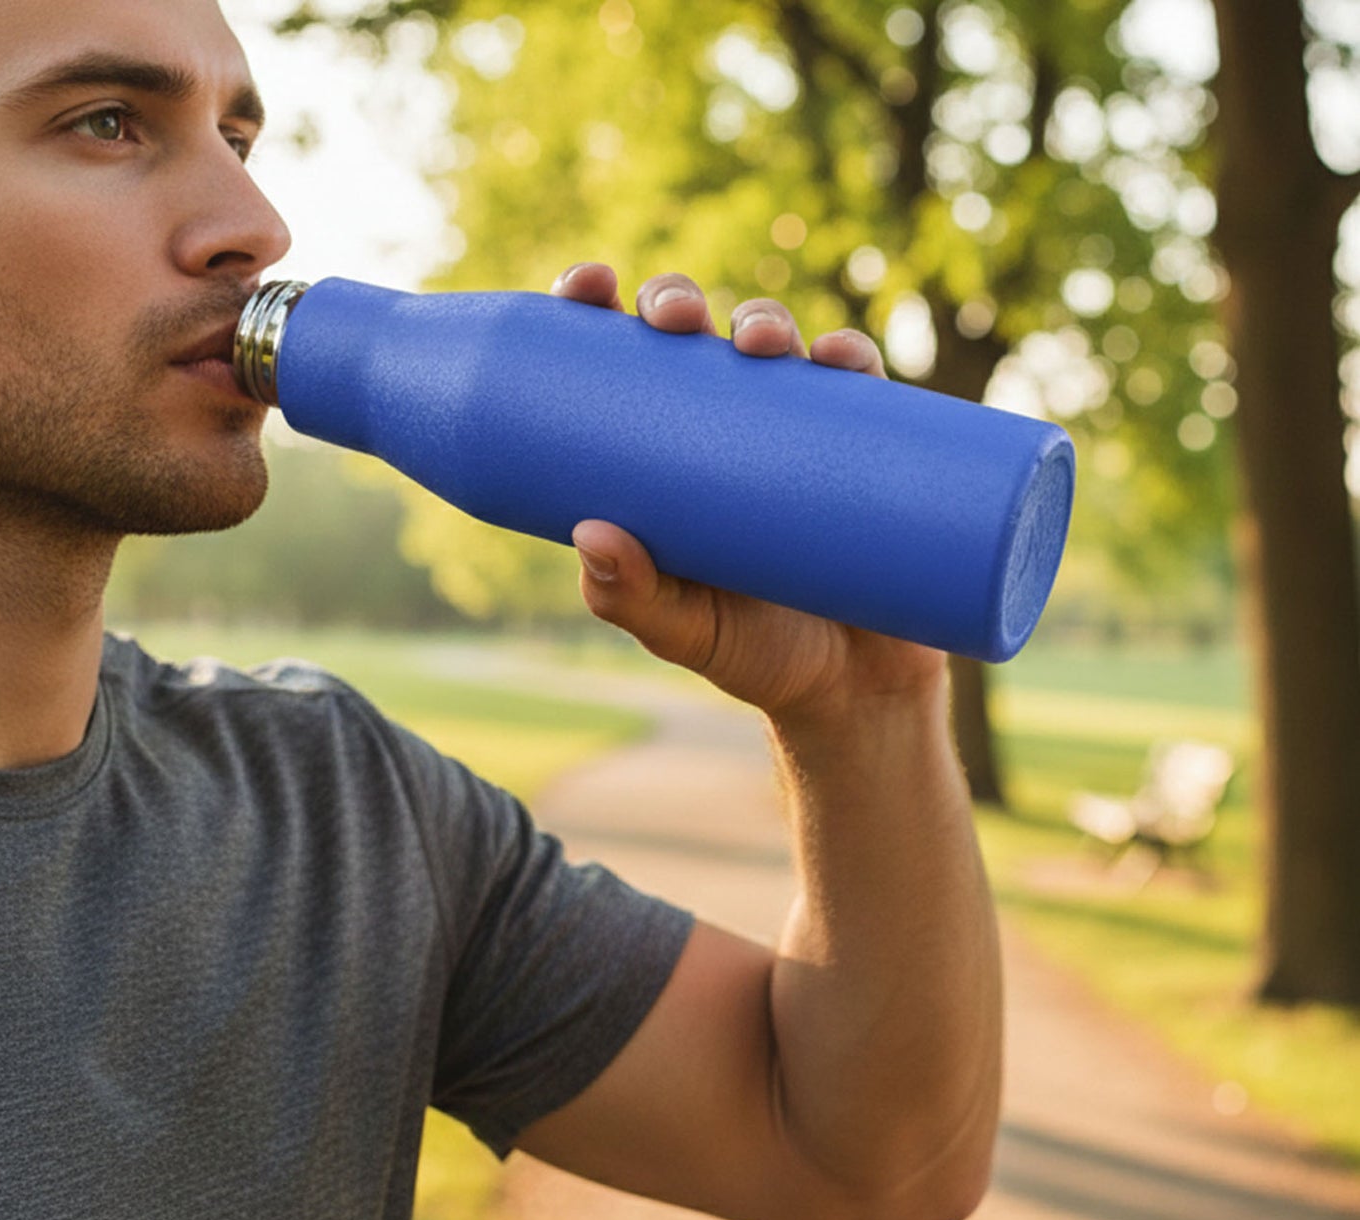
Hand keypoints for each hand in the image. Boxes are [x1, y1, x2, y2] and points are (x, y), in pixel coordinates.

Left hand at [549, 262, 948, 725]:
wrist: (854, 693)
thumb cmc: (752, 653)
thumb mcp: (681, 631)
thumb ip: (630, 597)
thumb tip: (590, 534)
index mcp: (663, 456)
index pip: (621, 367)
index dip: (601, 310)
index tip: (589, 286)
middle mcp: (728, 431)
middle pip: (695, 338)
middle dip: (680, 302)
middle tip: (674, 319)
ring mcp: (800, 437)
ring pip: (779, 350)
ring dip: (766, 321)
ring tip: (761, 345)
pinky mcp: (869, 456)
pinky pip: (864, 393)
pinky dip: (854, 364)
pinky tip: (843, 360)